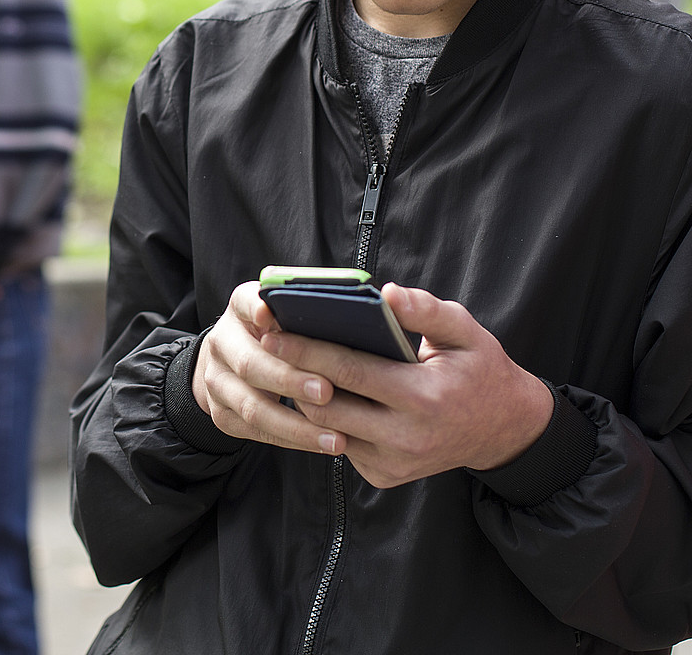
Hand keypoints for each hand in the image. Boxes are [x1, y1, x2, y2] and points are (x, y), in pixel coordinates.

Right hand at [192, 280, 343, 451]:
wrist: (232, 362)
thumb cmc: (278, 335)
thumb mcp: (285, 315)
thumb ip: (304, 314)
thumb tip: (343, 314)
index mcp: (240, 310)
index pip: (244, 301)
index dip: (256, 307)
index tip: (269, 313)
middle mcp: (221, 342)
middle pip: (249, 363)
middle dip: (289, 380)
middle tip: (327, 391)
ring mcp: (216, 380)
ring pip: (252, 406)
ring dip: (296, 425)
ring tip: (334, 437)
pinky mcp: (221, 413)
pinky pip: (256, 432)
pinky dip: (291, 440)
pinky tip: (320, 445)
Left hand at [260, 282, 554, 487]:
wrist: (504, 430)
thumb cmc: (479, 370)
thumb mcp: (466, 332)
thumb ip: (427, 310)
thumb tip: (387, 294)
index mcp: (424, 398)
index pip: (349, 371)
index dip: (307, 350)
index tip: (273, 331)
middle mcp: (406, 438)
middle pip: (327, 405)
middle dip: (293, 373)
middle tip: (267, 343)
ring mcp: (394, 463)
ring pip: (327, 428)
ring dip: (303, 396)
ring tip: (287, 363)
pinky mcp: (385, 476)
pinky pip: (341, 444)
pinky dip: (326, 418)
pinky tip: (317, 390)